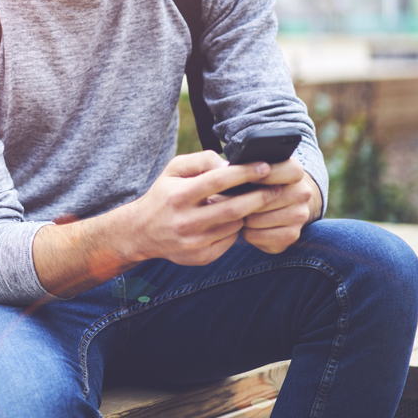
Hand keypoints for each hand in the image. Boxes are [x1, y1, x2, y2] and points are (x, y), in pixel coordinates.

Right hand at [128, 151, 282, 266]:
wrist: (141, 232)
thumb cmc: (163, 194)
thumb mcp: (173, 170)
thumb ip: (201, 160)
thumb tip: (230, 164)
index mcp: (178, 196)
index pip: (218, 180)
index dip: (245, 173)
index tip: (265, 167)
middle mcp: (185, 221)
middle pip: (233, 208)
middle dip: (259, 197)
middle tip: (276, 189)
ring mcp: (193, 242)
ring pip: (234, 225)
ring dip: (246, 213)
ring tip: (251, 203)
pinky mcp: (200, 256)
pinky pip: (229, 240)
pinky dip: (235, 229)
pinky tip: (231, 221)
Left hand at [239, 159, 320, 253]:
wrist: (281, 206)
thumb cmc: (259, 186)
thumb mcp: (256, 172)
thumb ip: (247, 169)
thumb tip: (226, 172)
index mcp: (295, 172)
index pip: (289, 171)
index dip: (268, 175)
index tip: (249, 179)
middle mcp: (302, 193)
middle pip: (267, 198)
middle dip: (244, 201)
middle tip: (232, 201)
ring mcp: (299, 215)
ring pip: (260, 219)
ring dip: (244, 219)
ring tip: (239, 214)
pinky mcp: (292, 235)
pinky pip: (261, 236)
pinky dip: (249, 233)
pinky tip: (247, 227)